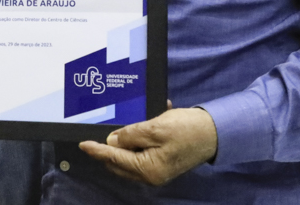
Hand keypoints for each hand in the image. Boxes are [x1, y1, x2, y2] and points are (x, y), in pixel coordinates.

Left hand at [79, 106, 217, 185]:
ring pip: (130, 159)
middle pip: (119, 163)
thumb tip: (112, 141)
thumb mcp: (155, 127)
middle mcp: (151, 175)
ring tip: (129, 125)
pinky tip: (146, 124)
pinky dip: (139, 141)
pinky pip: (143, 154)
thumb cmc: (188, 129)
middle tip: (103, 131)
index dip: (97, 150)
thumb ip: (131, 135)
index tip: (83, 144)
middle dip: (109, 149)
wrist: (216, 132)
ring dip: (126, 143)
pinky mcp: (164, 164)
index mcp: (148, 169)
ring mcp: (158, 171)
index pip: (114, 158)